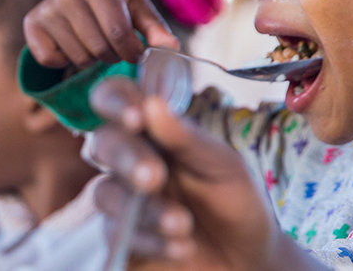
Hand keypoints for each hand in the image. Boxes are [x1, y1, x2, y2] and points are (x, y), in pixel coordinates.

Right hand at [23, 0, 178, 67]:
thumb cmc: (116, 1)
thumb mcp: (138, 8)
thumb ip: (156, 28)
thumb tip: (172, 48)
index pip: (119, 34)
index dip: (133, 52)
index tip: (137, 53)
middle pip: (99, 49)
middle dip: (113, 56)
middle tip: (113, 45)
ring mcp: (47, 8)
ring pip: (78, 58)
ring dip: (92, 59)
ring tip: (94, 41)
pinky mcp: (32, 23)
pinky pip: (51, 60)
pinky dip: (65, 61)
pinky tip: (72, 43)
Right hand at [88, 77, 321, 270]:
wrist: (248, 258)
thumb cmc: (235, 200)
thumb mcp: (222, 165)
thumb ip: (187, 137)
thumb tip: (151, 103)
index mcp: (154, 129)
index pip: (118, 98)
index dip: (116, 101)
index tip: (136, 117)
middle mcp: (130, 159)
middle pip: (103, 144)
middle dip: (128, 158)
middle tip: (155, 177)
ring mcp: (122, 199)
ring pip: (106, 192)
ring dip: (144, 208)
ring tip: (183, 224)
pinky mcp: (121, 238)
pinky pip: (116, 234)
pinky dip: (149, 241)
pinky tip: (182, 247)